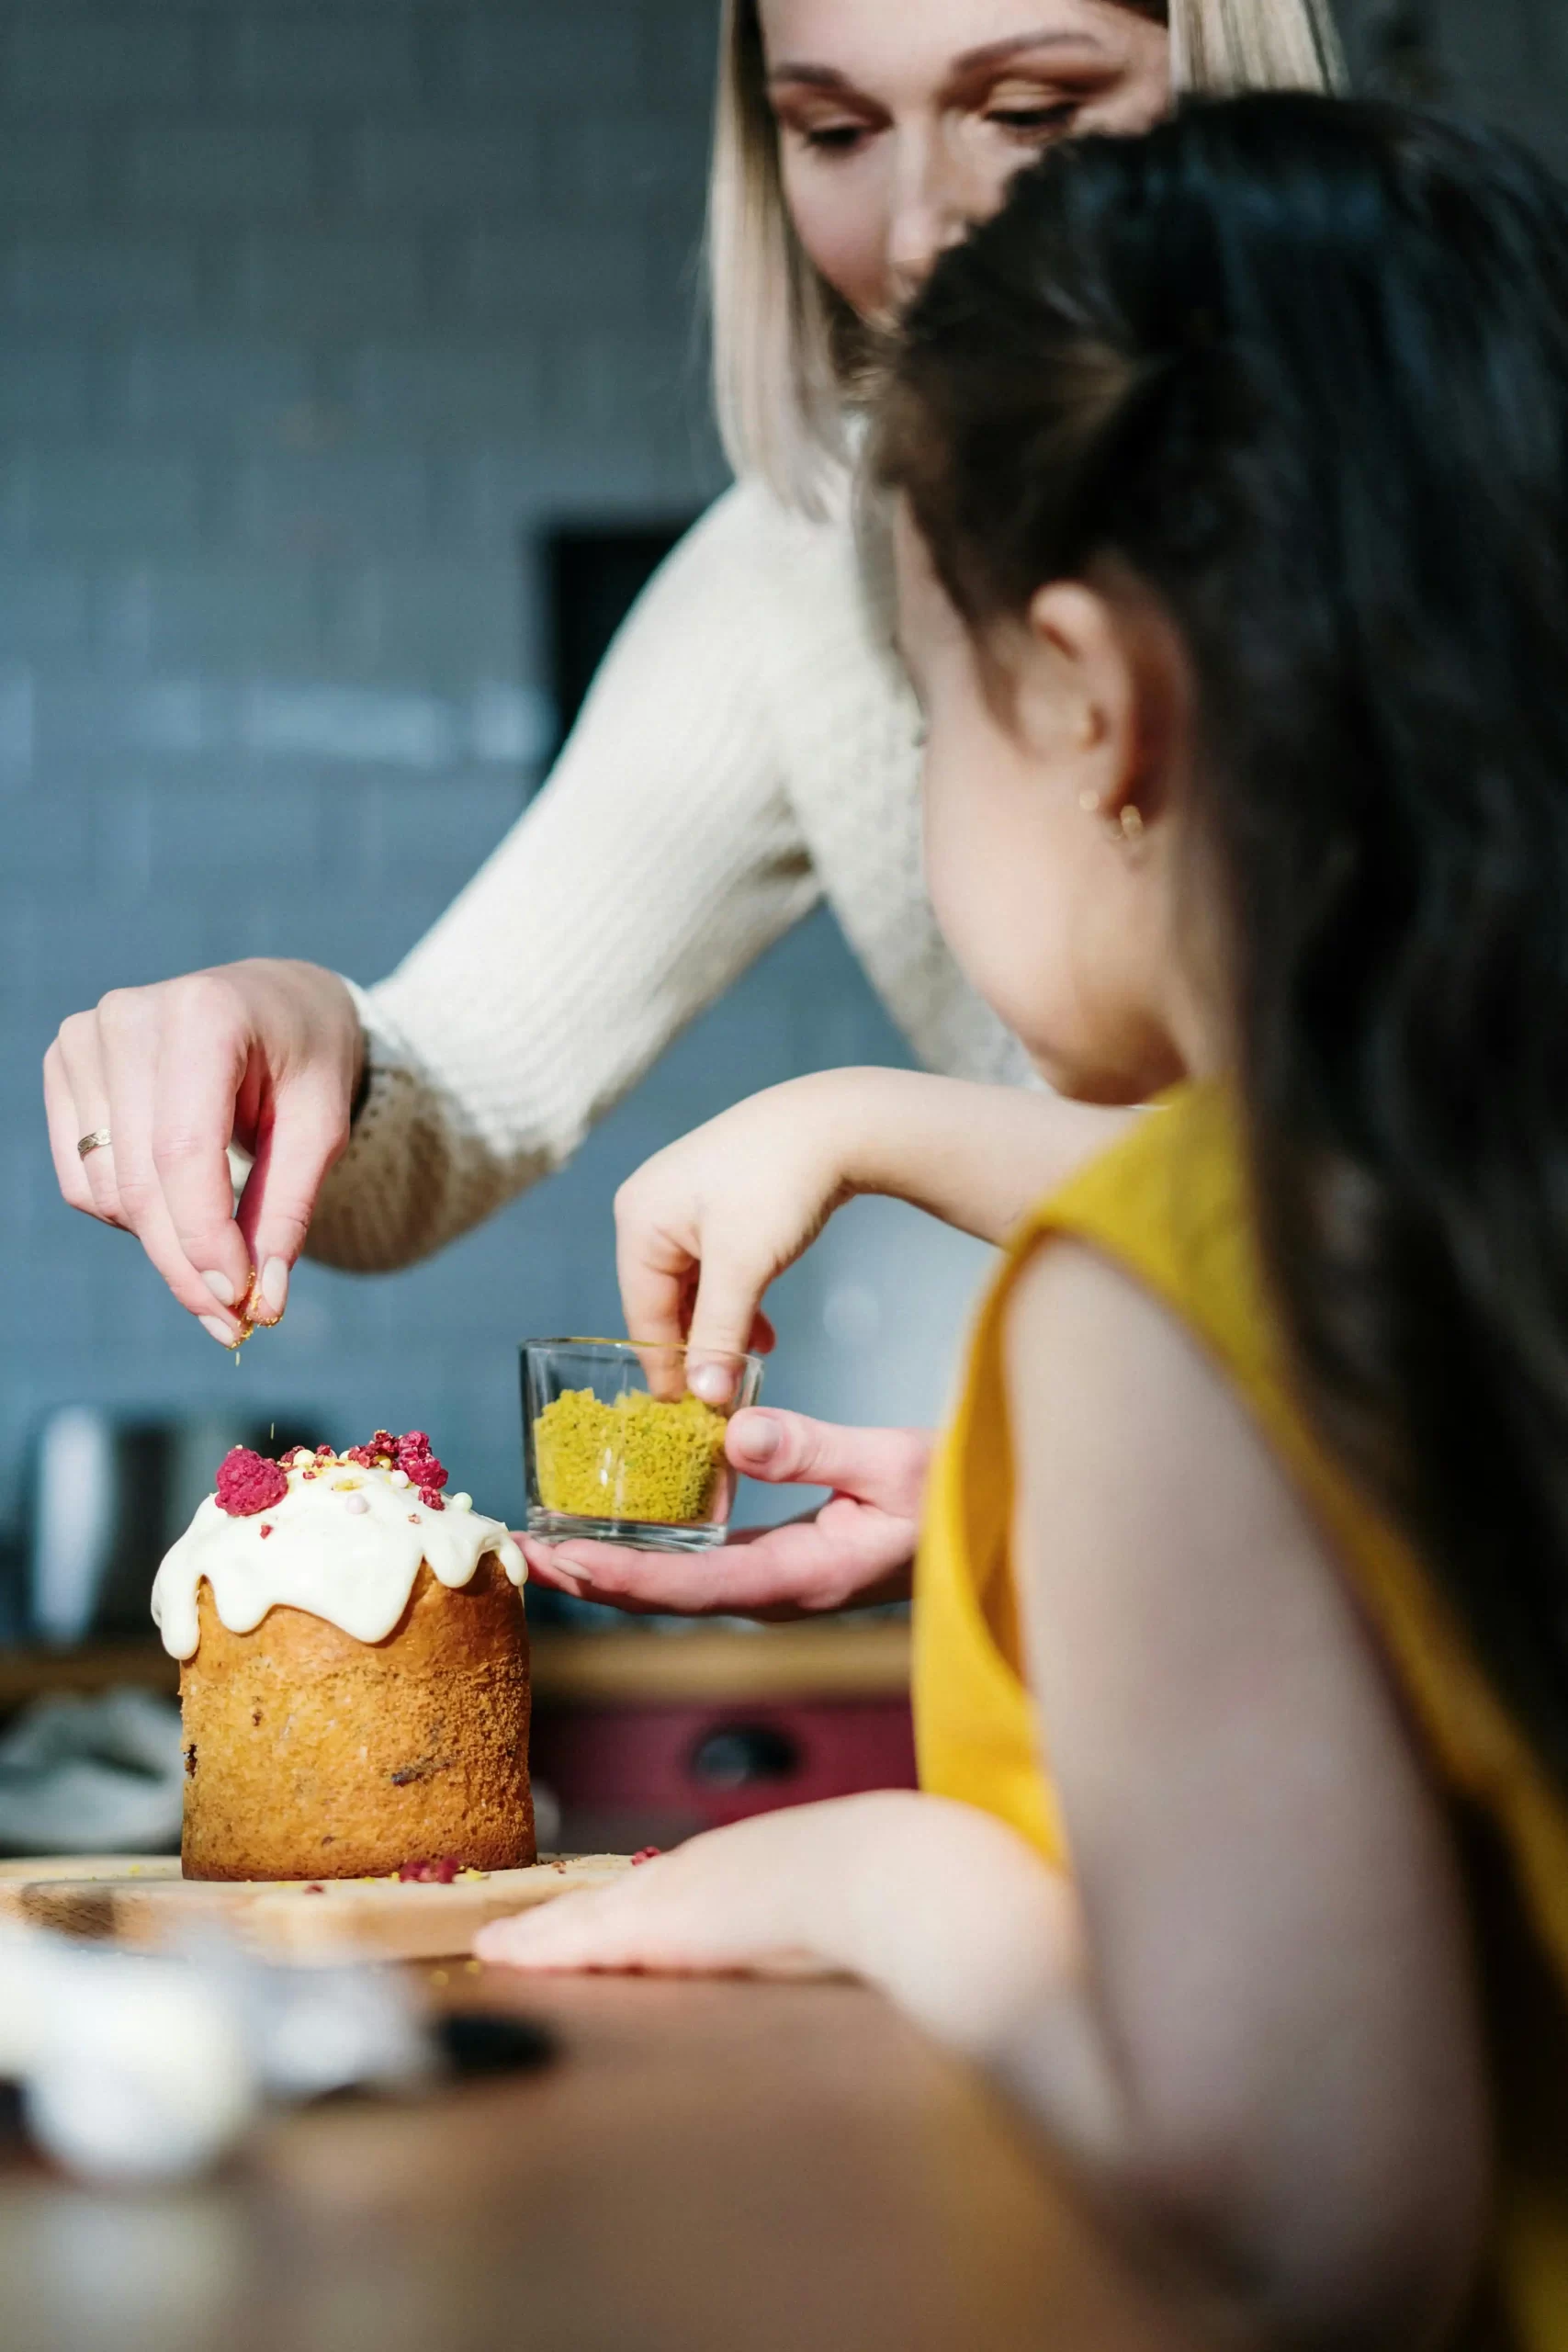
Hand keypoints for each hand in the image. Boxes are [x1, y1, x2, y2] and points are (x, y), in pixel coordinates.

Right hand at [44, 959, 362, 1343]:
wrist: (275, 1003)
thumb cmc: (307, 1060)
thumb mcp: (322, 1128)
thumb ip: (288, 1209)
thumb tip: (261, 1301)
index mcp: (203, 1014)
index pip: (183, 1151)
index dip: (204, 1237)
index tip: (237, 1303)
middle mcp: (129, 1017)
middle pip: (142, 1181)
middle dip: (187, 1263)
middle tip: (232, 1320)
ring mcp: (85, 1038)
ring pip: (108, 1191)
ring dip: (162, 1242)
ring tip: (222, 1245)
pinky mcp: (64, 1067)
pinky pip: (82, 1180)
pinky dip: (131, 1214)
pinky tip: (179, 1201)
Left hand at [475, 1791, 1076, 2056]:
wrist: (893, 1874)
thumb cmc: (898, 1891)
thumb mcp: (859, 1900)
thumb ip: (835, 1915)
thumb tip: (848, 1937)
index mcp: (754, 1861)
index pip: (678, 1883)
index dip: (634, 1902)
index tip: (600, 1912)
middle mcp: (707, 1866)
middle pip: (623, 1892)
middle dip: (573, 1913)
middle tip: (521, 1928)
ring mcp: (678, 1891)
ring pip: (592, 1913)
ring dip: (544, 1931)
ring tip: (502, 1943)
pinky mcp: (657, 1925)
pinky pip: (581, 1938)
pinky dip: (539, 1946)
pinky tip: (502, 1953)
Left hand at [521, 1409, 931, 1615]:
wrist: (991, 1537)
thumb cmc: (954, 1499)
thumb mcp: (894, 1462)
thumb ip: (815, 1448)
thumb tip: (734, 1433)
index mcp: (802, 1577)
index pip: (692, 1585)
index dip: (622, 1576)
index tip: (563, 1561)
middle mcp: (779, 1594)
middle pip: (666, 1597)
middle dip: (592, 1578)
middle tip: (522, 1552)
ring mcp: (778, 1586)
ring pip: (676, 1586)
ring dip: (610, 1568)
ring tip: (546, 1544)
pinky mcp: (779, 1567)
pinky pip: (697, 1568)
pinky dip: (646, 1553)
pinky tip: (617, 1529)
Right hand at [613, 1074, 862, 1402]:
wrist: (838, 1122)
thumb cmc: (780, 1185)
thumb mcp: (744, 1267)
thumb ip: (719, 1334)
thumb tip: (705, 1396)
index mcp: (639, 1220)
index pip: (643, 1314)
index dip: (668, 1369)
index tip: (691, 1415)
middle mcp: (650, 1209)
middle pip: (665, 1302)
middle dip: (701, 1346)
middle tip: (728, 1391)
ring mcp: (683, 1204)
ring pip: (694, 1289)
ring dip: (723, 1326)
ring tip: (754, 1358)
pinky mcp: (718, 1204)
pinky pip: (715, 1268)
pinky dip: (736, 1300)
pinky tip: (763, 1328)